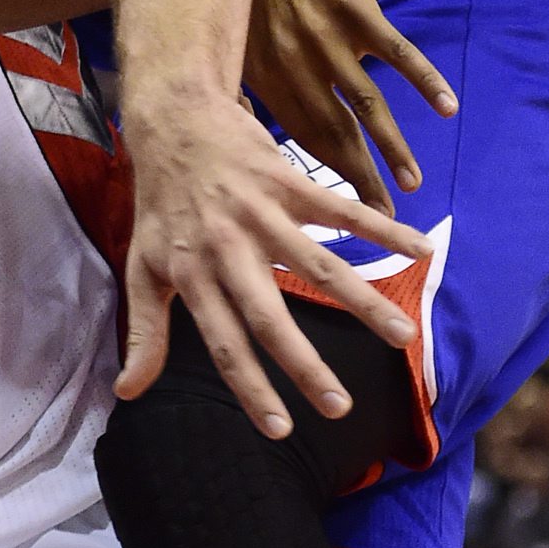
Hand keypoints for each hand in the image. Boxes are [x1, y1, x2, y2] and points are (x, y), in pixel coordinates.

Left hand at [117, 86, 431, 436]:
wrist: (173, 118)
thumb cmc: (160, 201)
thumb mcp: (142, 266)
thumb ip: (144, 332)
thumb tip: (127, 392)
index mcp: (193, 275)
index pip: (223, 343)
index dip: (249, 388)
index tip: (281, 430)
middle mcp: (227, 249)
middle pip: (269, 315)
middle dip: (304, 363)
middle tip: (339, 407)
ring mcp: (259, 213)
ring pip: (317, 265)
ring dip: (362, 301)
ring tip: (403, 336)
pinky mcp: (286, 181)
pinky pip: (340, 209)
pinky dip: (382, 229)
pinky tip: (421, 249)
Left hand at [243, 0, 451, 214]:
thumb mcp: (244, 36)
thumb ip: (253, 82)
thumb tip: (253, 126)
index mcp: (267, 74)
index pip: (301, 140)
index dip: (329, 179)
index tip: (350, 216)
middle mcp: (295, 64)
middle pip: (334, 135)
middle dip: (361, 183)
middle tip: (387, 222)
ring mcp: (326, 37)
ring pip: (366, 105)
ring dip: (392, 148)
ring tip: (413, 184)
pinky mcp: (355, 7)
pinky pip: (397, 53)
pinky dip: (424, 81)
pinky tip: (446, 108)